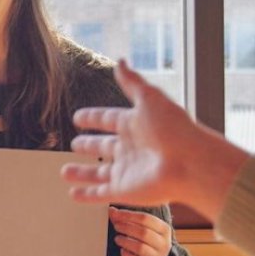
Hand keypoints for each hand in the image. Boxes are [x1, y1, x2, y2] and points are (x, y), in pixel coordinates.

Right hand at [62, 59, 249, 219]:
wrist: (190, 163)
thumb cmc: (173, 128)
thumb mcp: (150, 98)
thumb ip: (132, 82)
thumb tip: (120, 61)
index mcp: (135, 124)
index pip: (108, 119)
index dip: (93, 118)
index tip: (78, 117)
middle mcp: (130, 148)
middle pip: (104, 146)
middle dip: (89, 145)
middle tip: (75, 144)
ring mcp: (126, 170)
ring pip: (98, 172)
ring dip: (82, 172)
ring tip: (64, 171)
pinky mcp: (124, 190)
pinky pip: (101, 193)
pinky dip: (86, 195)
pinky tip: (73, 194)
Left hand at [110, 208, 170, 255]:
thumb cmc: (148, 242)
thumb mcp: (143, 228)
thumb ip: (127, 219)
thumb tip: (112, 211)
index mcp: (164, 229)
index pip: (146, 219)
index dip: (128, 215)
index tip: (116, 214)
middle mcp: (164, 243)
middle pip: (144, 233)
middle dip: (126, 228)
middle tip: (116, 226)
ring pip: (140, 248)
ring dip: (125, 241)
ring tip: (117, 239)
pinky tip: (123, 251)